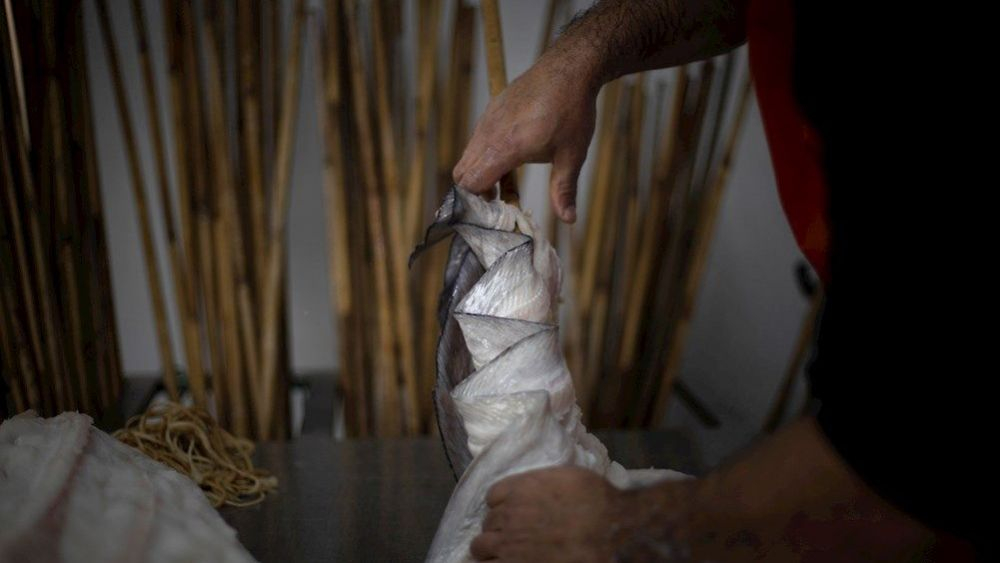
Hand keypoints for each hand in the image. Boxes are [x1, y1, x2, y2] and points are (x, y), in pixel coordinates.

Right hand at [452, 52, 599, 223]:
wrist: (569, 69)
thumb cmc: (572, 111)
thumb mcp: (572, 155)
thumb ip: (564, 190)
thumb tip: (568, 219)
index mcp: (506, 148)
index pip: (470, 183)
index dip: (476, 204)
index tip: (494, 216)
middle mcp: (489, 134)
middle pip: (461, 174)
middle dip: (474, 193)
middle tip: (498, 205)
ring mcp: (487, 120)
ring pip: (468, 157)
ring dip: (480, 175)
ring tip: (507, 184)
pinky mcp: (490, 111)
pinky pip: (476, 141)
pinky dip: (484, 157)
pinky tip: (508, 160)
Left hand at [470, 467, 623, 561]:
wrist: (609, 530)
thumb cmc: (596, 501)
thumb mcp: (568, 477)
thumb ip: (544, 483)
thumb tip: (542, 491)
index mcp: (520, 488)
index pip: (493, 496)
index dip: (503, 504)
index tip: (514, 511)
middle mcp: (507, 514)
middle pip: (488, 522)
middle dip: (500, 528)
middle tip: (516, 536)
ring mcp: (507, 543)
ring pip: (479, 547)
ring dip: (490, 549)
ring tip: (506, 555)